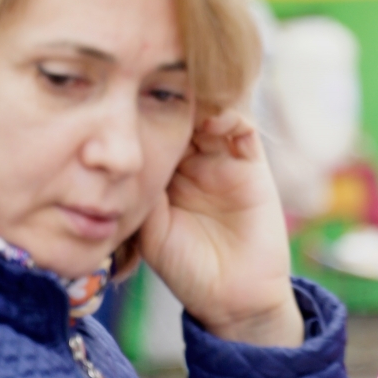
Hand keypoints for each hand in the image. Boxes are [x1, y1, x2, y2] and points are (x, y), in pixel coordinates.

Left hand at [138, 110, 303, 347]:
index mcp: (164, 174)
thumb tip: (128, 147)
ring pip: (211, 114)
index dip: (141, 110)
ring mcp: (223, 162)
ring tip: (184, 95)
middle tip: (153, 79)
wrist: (231, 297)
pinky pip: (243, 129)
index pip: (153, 129)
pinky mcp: (252, 166)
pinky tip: (213, 118)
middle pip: (182, 114)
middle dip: (169, 96)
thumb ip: (142, 186)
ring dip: (200, 101)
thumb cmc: (186, 269)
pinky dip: (230, 115)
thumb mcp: (149, 225)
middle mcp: (193, 163)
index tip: (126, 93)